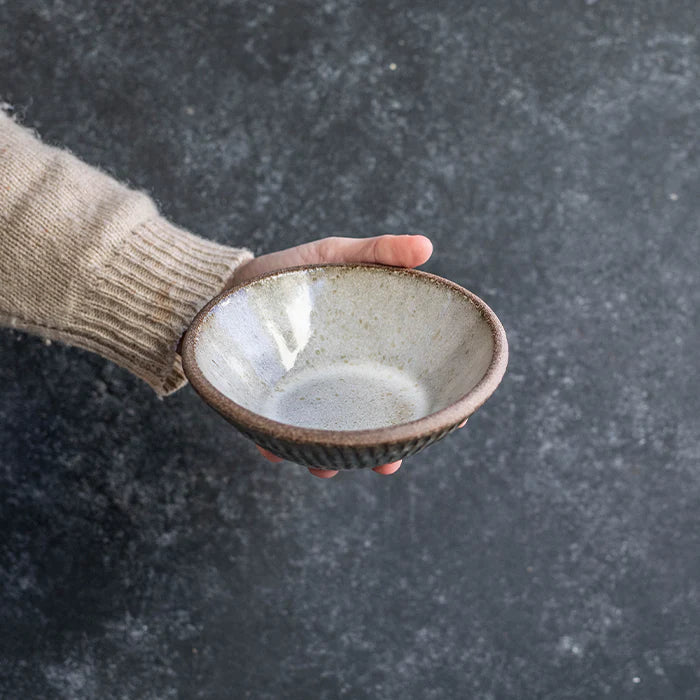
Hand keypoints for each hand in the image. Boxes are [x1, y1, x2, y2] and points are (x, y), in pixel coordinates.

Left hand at [232, 234, 433, 478]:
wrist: (229, 283)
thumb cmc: (292, 273)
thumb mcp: (337, 255)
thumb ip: (381, 252)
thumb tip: (427, 246)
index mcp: (366, 358)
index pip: (406, 388)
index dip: (430, 408)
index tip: (453, 423)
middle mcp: (340, 384)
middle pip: (371, 426)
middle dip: (383, 450)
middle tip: (389, 464)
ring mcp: (305, 398)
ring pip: (326, 440)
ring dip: (330, 459)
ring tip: (327, 467)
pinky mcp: (268, 404)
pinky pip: (274, 432)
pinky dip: (276, 446)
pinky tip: (275, 452)